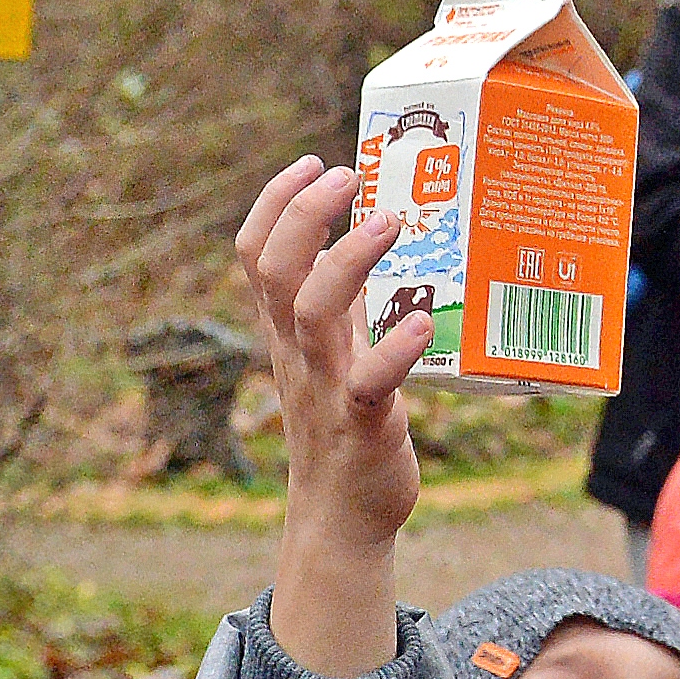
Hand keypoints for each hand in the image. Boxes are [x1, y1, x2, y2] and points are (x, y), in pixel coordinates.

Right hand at [235, 159, 428, 675]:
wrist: (343, 515)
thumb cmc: (346, 420)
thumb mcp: (336, 351)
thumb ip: (343, 301)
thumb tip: (355, 237)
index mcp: (288, 332)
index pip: (256, 256)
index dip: (274, 205)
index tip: (311, 163)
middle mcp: (299, 353)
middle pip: (275, 272)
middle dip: (301, 215)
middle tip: (344, 175)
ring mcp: (327, 386)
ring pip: (314, 314)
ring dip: (349, 261)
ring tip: (389, 221)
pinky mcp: (364, 423)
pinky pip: (370, 382)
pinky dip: (394, 349)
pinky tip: (424, 321)